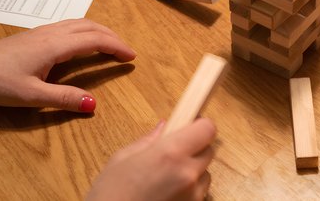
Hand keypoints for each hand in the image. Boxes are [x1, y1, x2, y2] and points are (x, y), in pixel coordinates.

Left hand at [0, 18, 135, 111]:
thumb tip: (94, 104)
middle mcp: (51, 33)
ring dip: (99, 31)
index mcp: (55, 45)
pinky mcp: (35, 35)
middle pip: (90, 26)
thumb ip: (64, 98)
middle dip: (112, 36)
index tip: (131, 57)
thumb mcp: (32, 95)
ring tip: (110, 46)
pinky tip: (83, 44)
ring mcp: (42, 31)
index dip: (116, 47)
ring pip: (79, 23)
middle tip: (126, 52)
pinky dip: (85, 32)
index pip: (95, 40)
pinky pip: (69, 26)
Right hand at [87, 118, 215, 200]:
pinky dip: (189, 190)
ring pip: (205, 174)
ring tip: (167, 178)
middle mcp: (188, 174)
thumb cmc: (110, 194)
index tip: (188, 126)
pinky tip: (167, 193)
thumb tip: (164, 126)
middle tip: (173, 152)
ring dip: (193, 171)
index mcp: (171, 153)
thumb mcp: (122, 159)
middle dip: (195, 147)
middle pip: (209, 150)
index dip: (199, 125)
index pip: (207, 129)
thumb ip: (148, 140)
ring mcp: (194, 195)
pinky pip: (199, 193)